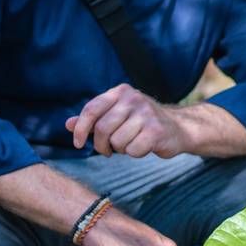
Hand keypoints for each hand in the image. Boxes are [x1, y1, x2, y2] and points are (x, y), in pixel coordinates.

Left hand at [66, 84, 184, 157]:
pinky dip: (135, 153)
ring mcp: (146, 113)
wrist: (178, 128)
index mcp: (120, 92)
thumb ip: (93, 119)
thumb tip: (68, 124)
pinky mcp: (156, 130)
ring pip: (117, 141)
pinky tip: (143, 146)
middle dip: (101, 145)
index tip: (77, 144)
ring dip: (120, 149)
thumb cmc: (142, 123)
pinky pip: (133, 150)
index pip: (91, 109)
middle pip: (102, 129)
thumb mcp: (116, 116)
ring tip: (130, 143)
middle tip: (108, 149)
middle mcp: (133, 99)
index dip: (80, 129)